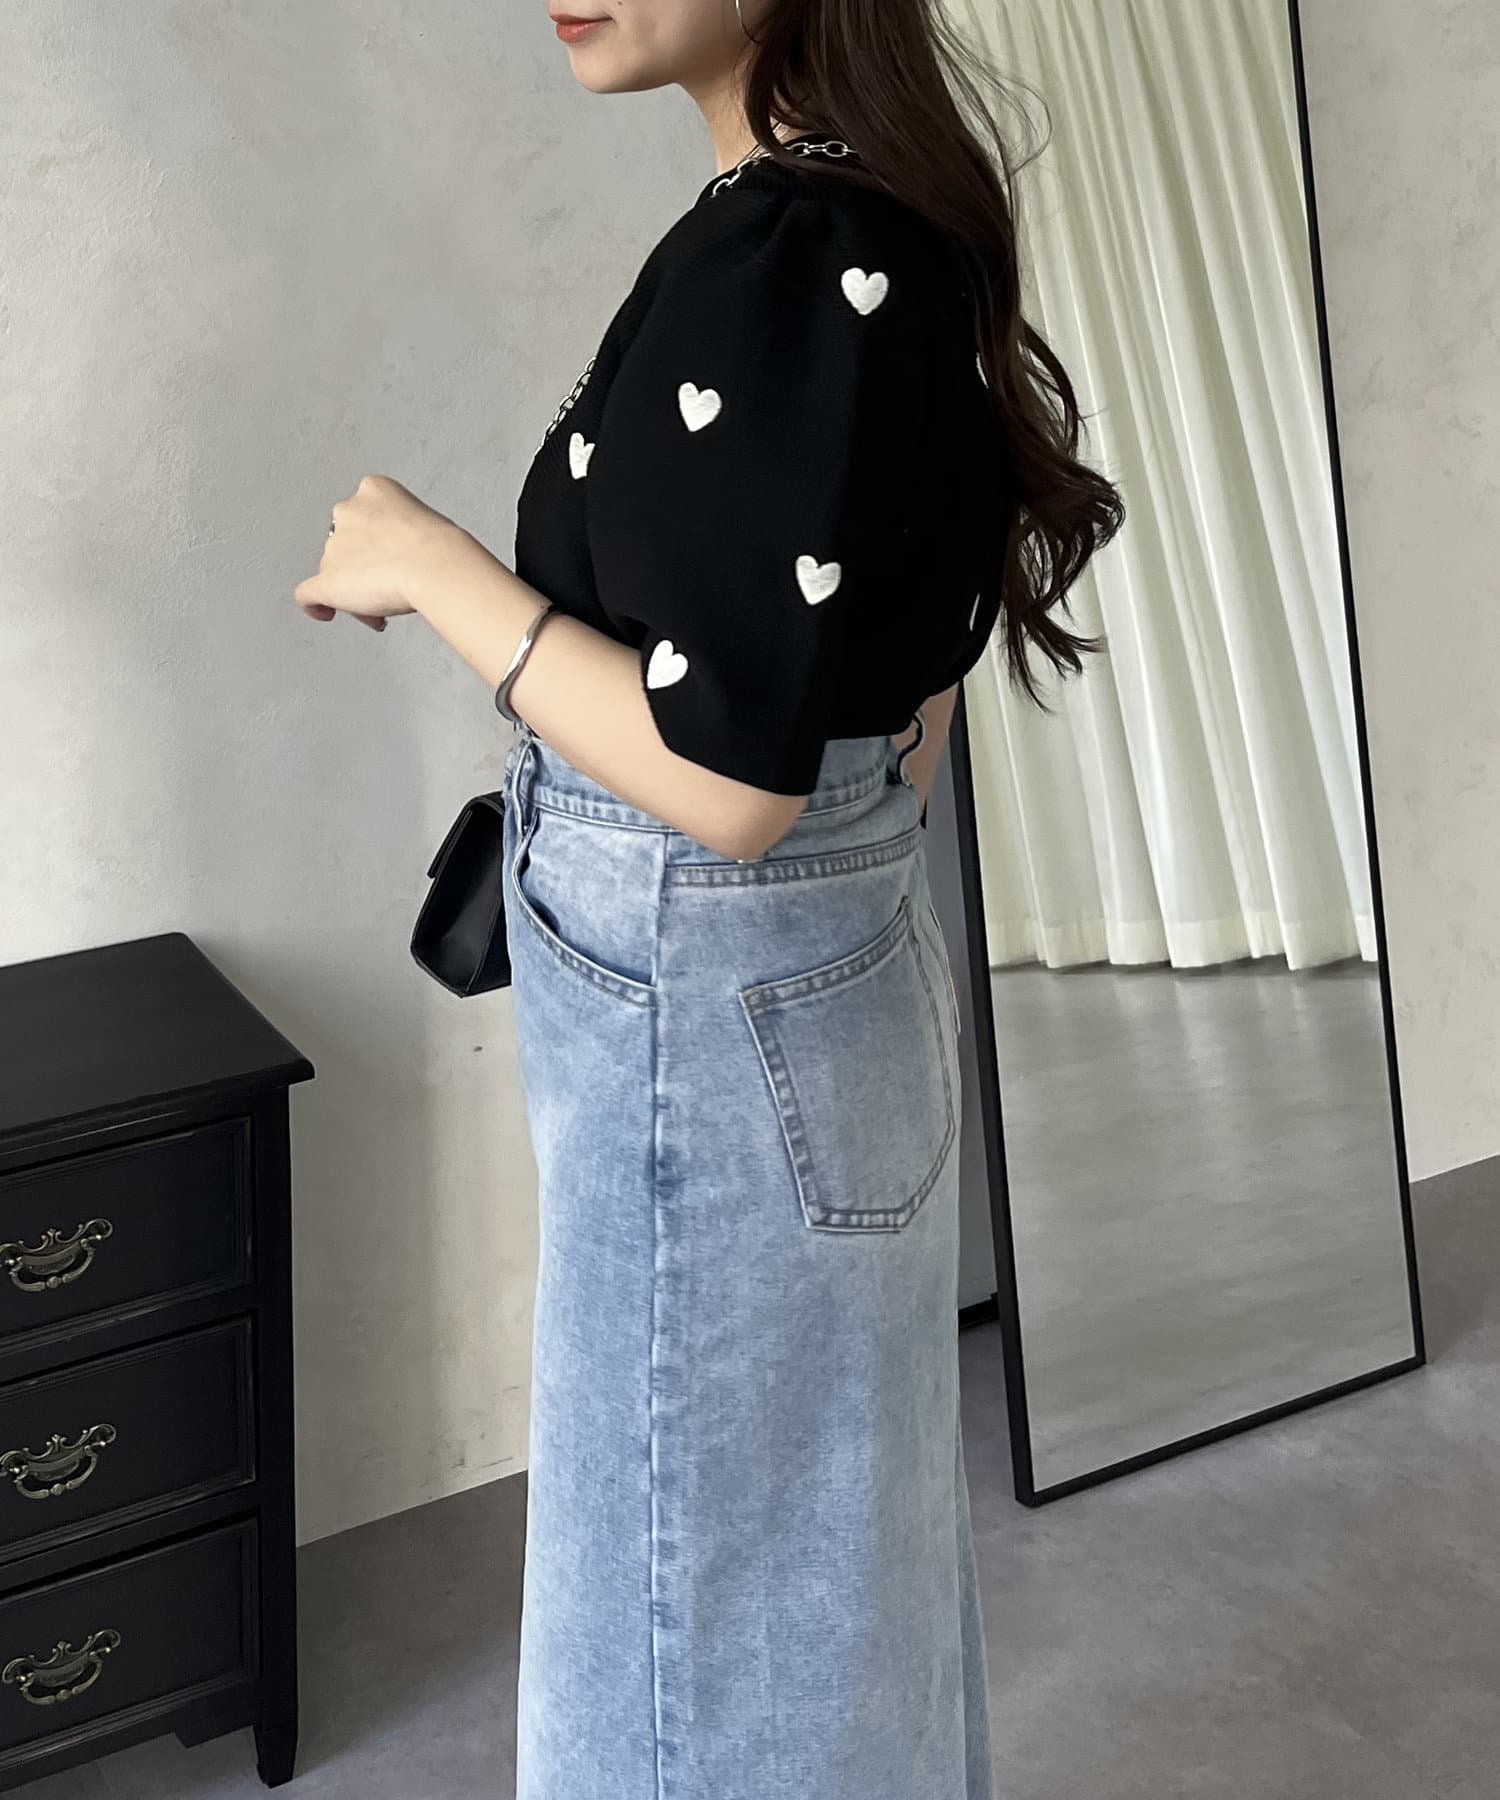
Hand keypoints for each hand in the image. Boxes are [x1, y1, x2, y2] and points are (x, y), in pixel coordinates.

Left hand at [295, 474, 462, 631]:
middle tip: (388, 585)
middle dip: (363, 567)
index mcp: (372, 490)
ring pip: (333, 571)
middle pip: (344, 544)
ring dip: (354, 589)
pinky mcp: (327, 581)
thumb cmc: (440, 548)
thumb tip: (399, 558)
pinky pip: (308, 596)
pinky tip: (327, 612)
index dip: (375, 541)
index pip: (362, 516)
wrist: (435, 566)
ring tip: (382, 604)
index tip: (391, 557)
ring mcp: (334, 548)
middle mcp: (347, 513)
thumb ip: (400, 532)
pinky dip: (316, 606)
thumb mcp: (423, 519)